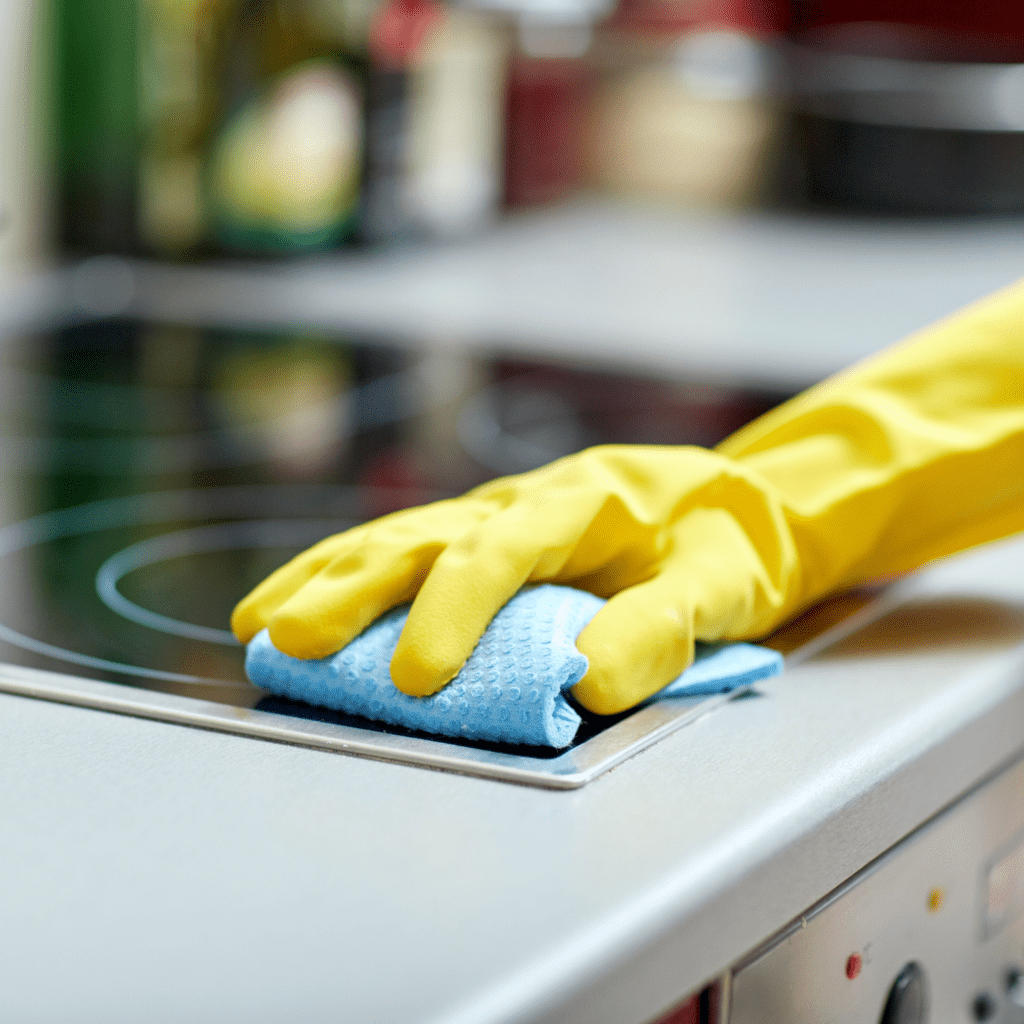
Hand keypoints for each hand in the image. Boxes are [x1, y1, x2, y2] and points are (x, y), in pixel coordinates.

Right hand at [231, 445, 798, 714]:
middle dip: (353, 589)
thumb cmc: (726, 542)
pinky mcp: (486, 535)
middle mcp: (525, 500)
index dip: (451, 612)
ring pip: (399, 536)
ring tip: (265, 621)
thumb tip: (588, 682)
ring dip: (330, 578)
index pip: (500, 552)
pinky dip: (348, 572)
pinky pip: (407, 548)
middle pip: (424, 536)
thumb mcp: (721, 583)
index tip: (416, 678)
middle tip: (291, 641)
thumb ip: (664, 627)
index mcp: (583, 502)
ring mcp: (498, 513)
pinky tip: (302, 596)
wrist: (732, 502)